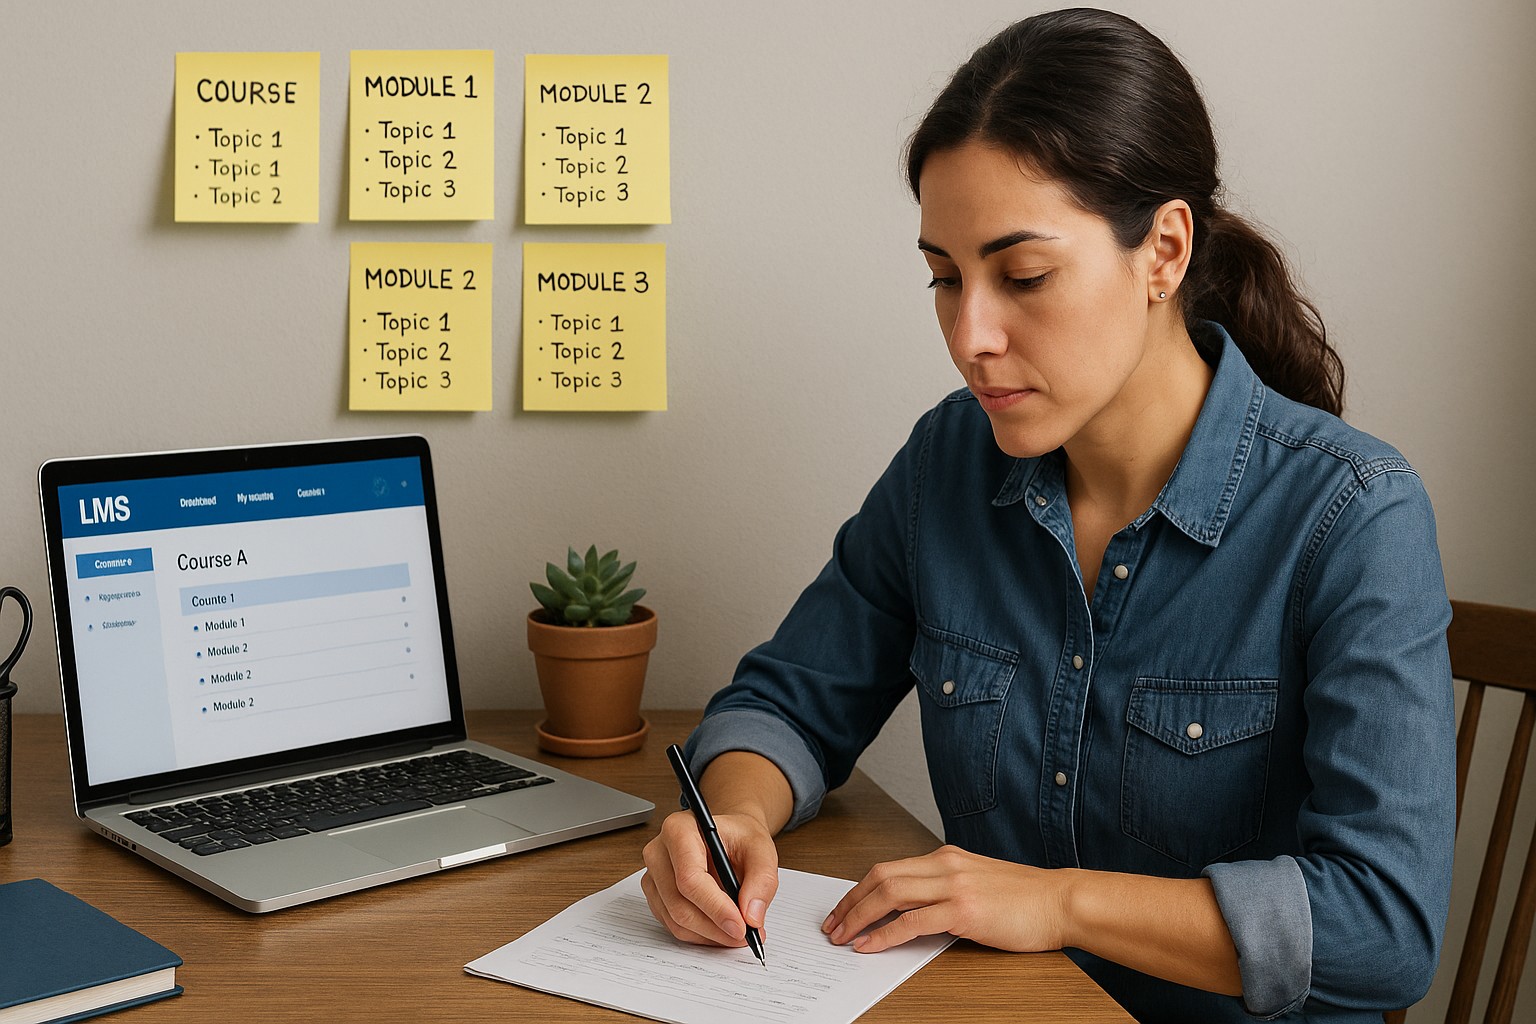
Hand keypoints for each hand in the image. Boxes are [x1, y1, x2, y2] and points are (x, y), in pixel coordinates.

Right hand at [640, 808, 779, 947]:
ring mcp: (653, 875)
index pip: (689, 877)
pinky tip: (721, 929)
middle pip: (679, 903)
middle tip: (746, 936)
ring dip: (710, 935)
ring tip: (738, 933)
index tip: (741, 926)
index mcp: (680, 829)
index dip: (715, 907)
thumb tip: (752, 917)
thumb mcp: (762, 849)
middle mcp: (658, 852)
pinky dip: (700, 935)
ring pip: (675, 920)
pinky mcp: (656, 895)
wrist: (729, 836)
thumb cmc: (740, 837)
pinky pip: (673, 925)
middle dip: (715, 927)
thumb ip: (762, 880)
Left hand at [822, 845, 1069, 953]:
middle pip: (880, 877)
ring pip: (890, 894)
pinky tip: (870, 946)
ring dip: (859, 917)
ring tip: (842, 938)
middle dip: (850, 903)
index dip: (860, 890)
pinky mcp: (964, 911)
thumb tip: (913, 909)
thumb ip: (946, 888)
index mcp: (946, 857)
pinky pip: (912, 922)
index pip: (889, 869)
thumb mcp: (978, 883)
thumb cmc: (1025, 898)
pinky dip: (885, 934)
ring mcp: (954, 886)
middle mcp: (945, 865)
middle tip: (832, 926)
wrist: (1061, 902)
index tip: (844, 909)